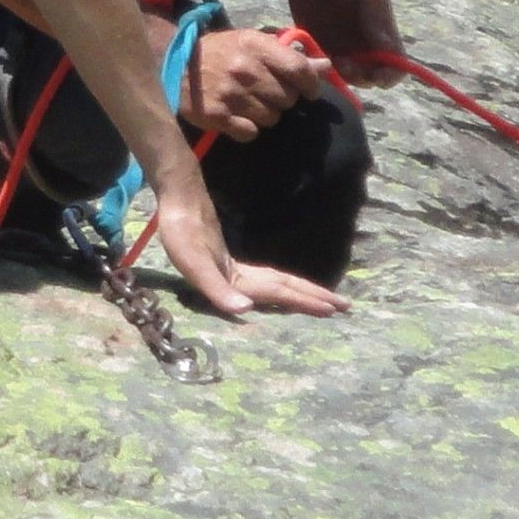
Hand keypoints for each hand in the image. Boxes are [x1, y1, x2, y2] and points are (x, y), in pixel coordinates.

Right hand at [137, 158, 339, 318]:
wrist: (174, 207)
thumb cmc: (181, 232)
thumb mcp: (194, 261)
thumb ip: (217, 290)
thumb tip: (246, 311)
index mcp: (235, 286)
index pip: (278, 295)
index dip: (304, 301)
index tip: (332, 308)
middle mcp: (239, 286)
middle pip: (283, 294)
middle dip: (312, 301)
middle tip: (344, 307)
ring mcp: (237, 276)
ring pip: (278, 287)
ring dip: (301, 294)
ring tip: (326, 301)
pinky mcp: (233, 267)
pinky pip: (268, 280)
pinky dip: (284, 285)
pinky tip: (288, 287)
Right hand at [180, 25, 332, 141]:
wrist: (174, 64)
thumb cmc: (220, 52)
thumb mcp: (253, 44)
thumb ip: (290, 56)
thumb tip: (327, 66)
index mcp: (255, 45)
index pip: (299, 70)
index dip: (311, 85)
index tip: (308, 91)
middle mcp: (244, 69)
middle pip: (288, 99)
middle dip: (282, 98)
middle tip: (265, 92)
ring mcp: (230, 94)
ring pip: (272, 119)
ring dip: (264, 114)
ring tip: (248, 102)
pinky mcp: (216, 116)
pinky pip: (251, 133)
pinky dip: (246, 128)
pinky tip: (235, 115)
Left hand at [284, 0, 400, 86]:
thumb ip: (375, 22)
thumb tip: (389, 52)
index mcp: (382, 32)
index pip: (395, 65)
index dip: (391, 75)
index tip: (379, 75)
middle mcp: (363, 43)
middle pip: (370, 76)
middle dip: (363, 78)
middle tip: (347, 64)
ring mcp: (340, 43)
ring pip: (345, 75)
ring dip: (342, 75)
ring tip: (333, 59)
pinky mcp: (316, 40)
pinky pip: (321, 64)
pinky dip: (320, 67)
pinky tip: (316, 57)